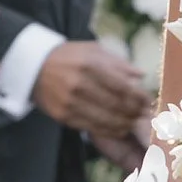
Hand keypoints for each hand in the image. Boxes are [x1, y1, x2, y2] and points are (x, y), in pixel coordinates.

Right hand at [35, 36, 155, 139]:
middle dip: (134, 113)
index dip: (139, 97)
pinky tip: (119, 129)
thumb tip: (141, 75)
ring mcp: (69, 102)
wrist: (33, 66)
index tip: (148, 101)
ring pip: (105, 120)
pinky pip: (91, 127)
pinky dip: (109, 131)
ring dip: (124, 124)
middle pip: (116, 106)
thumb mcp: (93, 50)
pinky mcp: (62, 116)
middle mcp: (79, 84)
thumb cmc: (69, 56)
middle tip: (144, 115)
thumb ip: (118, 62)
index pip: (122, 87)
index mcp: (89, 65)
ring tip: (133, 122)